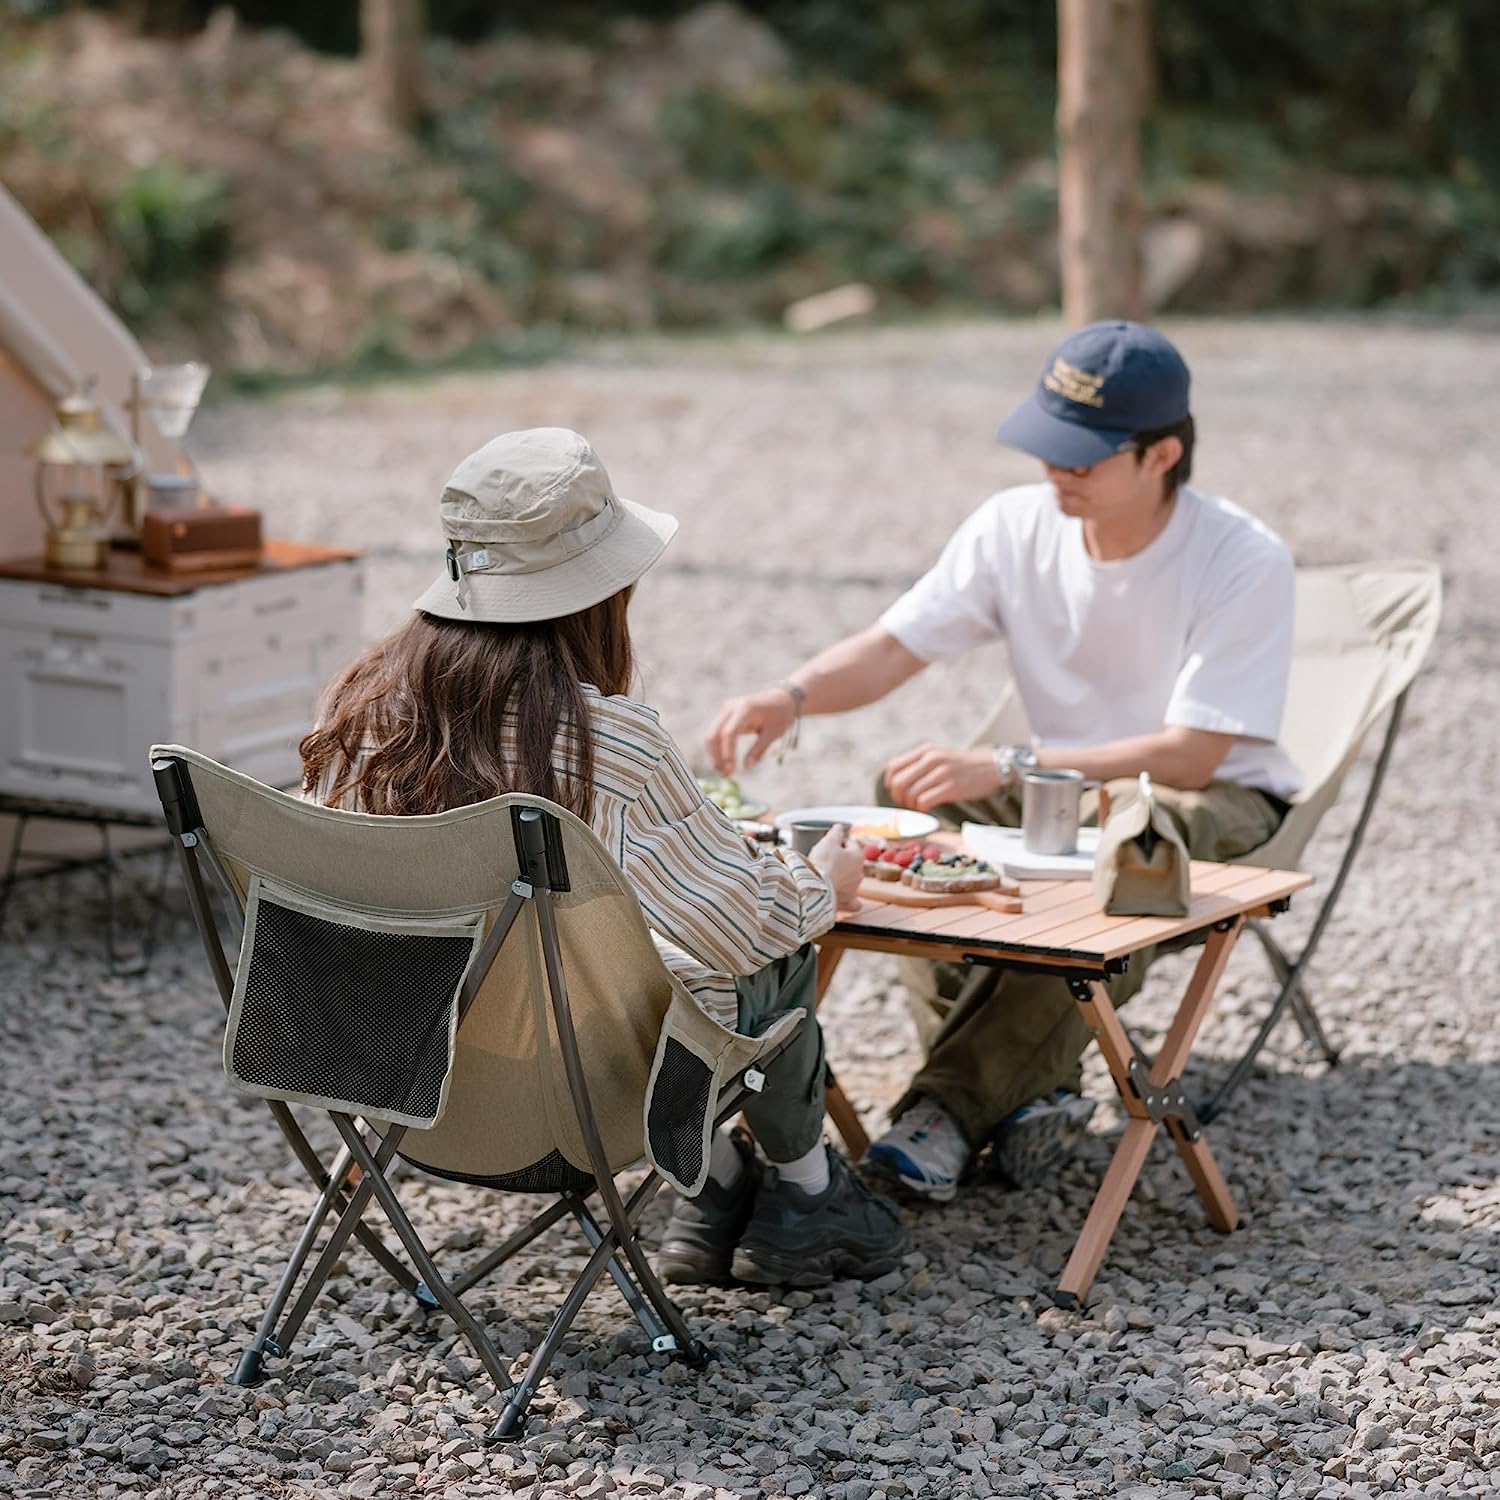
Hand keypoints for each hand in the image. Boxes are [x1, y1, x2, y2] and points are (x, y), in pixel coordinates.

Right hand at [704, 687, 797, 774]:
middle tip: (726, 775)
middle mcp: (730, 707)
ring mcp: (725, 710)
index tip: (731, 770)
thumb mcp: (773, 733)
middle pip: (714, 734)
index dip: (727, 753)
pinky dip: (718, 748)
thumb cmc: (780, 715)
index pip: (728, 733)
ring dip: (715, 754)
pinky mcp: (725, 716)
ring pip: (712, 735)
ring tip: (725, 772)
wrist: (781, 698)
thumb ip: (759, 750)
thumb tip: (746, 767)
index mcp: (744, 709)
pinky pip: (716, 733)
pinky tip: (725, 762)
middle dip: (717, 756)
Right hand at [805, 824, 862, 913]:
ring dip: (843, 878)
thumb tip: (839, 827)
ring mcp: (855, 888)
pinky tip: (848, 901)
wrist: (815, 887)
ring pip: (851, 880)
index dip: (838, 841)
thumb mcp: (828, 842)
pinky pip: (853, 903)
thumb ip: (835, 833)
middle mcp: (860, 872)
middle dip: (840, 860)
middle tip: (824, 859)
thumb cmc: (822, 862)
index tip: (827, 843)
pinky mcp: (848, 901)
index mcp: (858, 856)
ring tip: (827, 877)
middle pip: (851, 862)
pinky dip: (851, 902)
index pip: (850, 843)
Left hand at [883, 743, 1002, 812]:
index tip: (896, 793)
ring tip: (919, 808)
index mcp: (926, 750)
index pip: (893, 766)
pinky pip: (925, 801)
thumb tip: (896, 782)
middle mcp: (932, 759)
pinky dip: (922, 810)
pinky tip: (928, 810)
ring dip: (911, 806)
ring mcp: (942, 772)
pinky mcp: (952, 787)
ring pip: (911, 794)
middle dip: (898, 798)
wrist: (993, 767)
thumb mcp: (940, 756)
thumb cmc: (963, 766)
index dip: (890, 783)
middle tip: (906, 804)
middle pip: (899, 782)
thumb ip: (920, 764)